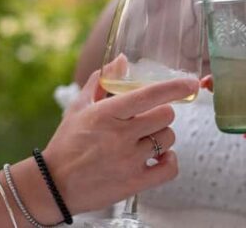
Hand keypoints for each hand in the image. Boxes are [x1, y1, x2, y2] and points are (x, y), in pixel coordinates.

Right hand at [43, 70, 198, 212]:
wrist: (55, 184)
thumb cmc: (67, 142)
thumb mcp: (79, 106)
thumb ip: (102, 81)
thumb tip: (122, 60)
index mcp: (107, 113)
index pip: (149, 95)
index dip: (174, 87)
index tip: (190, 83)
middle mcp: (120, 135)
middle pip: (165, 116)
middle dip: (162, 113)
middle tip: (150, 118)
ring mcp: (129, 160)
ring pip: (168, 139)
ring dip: (162, 136)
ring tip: (147, 138)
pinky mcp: (134, 183)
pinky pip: (169, 168)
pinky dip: (169, 161)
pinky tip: (159, 157)